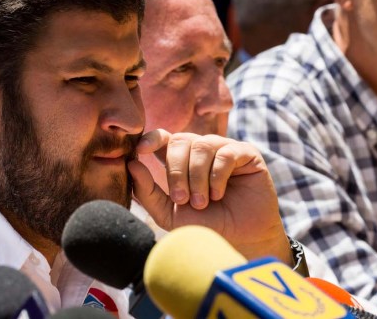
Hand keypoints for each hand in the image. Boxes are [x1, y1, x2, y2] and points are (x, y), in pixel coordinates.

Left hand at [129, 130, 290, 263]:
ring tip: (201, 202)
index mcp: (181, 160)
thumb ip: (147, 191)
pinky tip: (218, 195)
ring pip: (200, 146)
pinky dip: (217, 176)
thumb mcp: (168, 213)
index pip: (163, 136)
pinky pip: (224, 153)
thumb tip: (131, 164)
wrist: (239, 240)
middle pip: (178, 141)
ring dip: (196, 177)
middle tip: (181, 199)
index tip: (140, 150)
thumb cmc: (204, 225)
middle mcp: (200, 150)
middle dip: (176, 171)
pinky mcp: (245, 153)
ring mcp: (223, 148)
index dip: (151, 138)